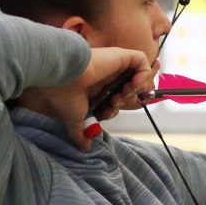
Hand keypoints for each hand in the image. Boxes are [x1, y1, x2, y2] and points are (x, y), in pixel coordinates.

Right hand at [23, 47, 153, 150]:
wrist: (62, 76)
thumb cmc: (65, 95)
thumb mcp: (75, 118)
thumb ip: (80, 132)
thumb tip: (84, 148)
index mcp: (96, 87)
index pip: (115, 98)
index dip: (116, 109)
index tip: (106, 113)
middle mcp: (106, 75)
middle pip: (129, 87)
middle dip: (127, 100)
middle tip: (116, 103)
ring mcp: (113, 65)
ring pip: (137, 75)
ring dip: (135, 89)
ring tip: (123, 94)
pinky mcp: (119, 56)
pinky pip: (141, 61)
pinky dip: (143, 74)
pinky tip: (132, 84)